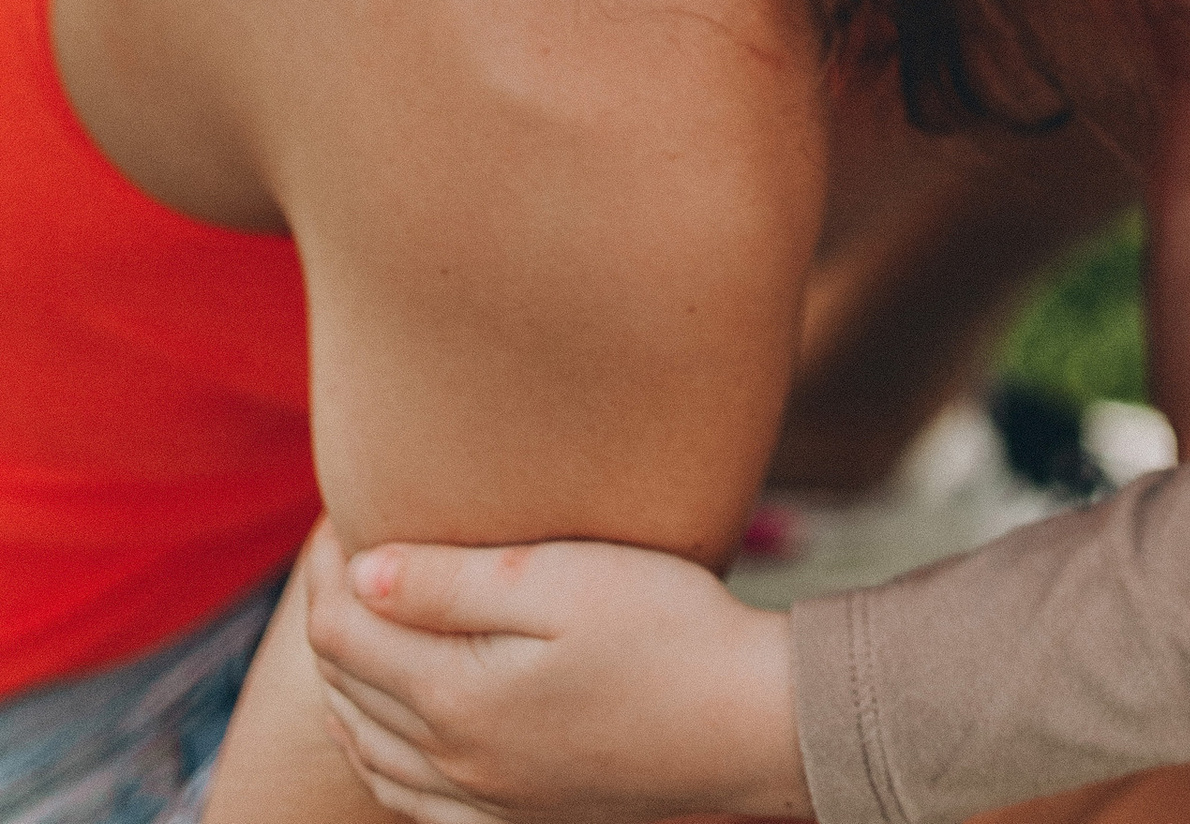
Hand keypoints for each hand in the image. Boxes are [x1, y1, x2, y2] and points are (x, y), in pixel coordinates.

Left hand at [304, 521, 808, 822]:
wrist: (750, 725)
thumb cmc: (670, 631)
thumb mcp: (565, 581)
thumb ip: (454, 582)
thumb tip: (361, 573)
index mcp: (454, 696)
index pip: (341, 630)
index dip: (327, 565)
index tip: (342, 509)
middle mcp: (452, 760)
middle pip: (344, 686)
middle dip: (331, 610)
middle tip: (347, 545)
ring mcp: (481, 799)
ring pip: (364, 748)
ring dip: (342, 681)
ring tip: (358, 616)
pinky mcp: (514, 817)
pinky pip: (403, 798)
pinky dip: (373, 752)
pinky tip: (386, 722)